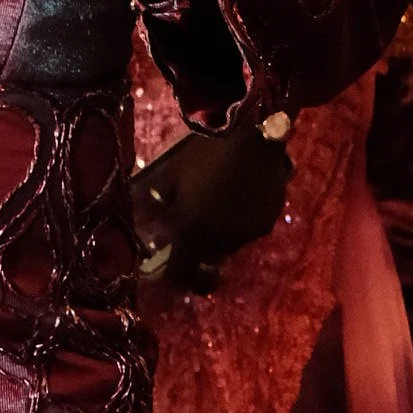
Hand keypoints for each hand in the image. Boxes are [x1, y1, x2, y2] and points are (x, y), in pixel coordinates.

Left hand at [136, 127, 292, 287]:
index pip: (181, 273)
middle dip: (201, 256)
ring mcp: (246, 235)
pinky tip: (241, 197)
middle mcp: (219, 242)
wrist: (249, 135)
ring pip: (230, 247)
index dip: (176, 277)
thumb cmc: (204, 153)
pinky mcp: (266, 224)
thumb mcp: (173, 174)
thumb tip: (146, 218)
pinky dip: (243, 222)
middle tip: (198, 235)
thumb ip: (159, 201)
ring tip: (221, 206)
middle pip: (207, 262)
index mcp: (191, 231)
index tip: (173, 271)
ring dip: (222, 236)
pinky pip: (250, 231)